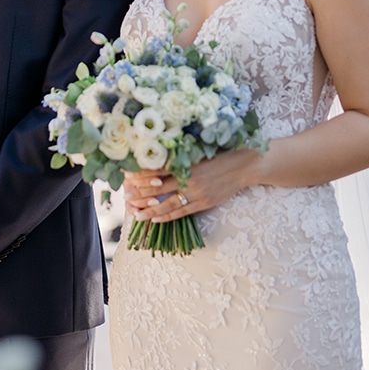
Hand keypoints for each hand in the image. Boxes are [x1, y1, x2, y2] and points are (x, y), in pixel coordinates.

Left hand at [123, 147, 257, 222]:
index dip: (140, 174)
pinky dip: (167, 216)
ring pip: (167, 204)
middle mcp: (188, 177)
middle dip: (140, 193)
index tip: (126, 177)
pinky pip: (181, 212)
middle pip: (157, 188)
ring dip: (149, 210)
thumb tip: (158, 157)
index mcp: (185, 161)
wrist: (243, 165)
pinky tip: (155, 219)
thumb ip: (180, 156)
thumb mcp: (198, 150)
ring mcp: (196, 192)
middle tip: (125, 198)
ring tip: (135, 214)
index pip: (156, 169)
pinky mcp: (204, 203)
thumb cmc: (219, 153)